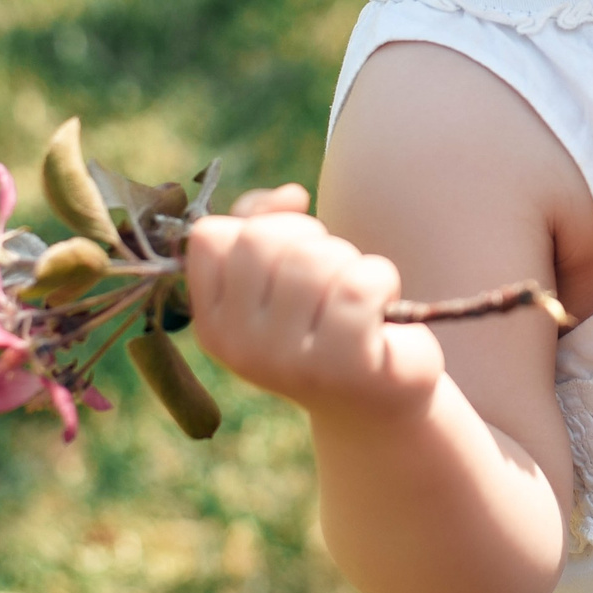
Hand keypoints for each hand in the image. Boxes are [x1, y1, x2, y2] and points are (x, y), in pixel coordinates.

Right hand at [184, 184, 443, 420]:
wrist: (375, 396)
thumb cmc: (324, 322)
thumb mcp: (281, 271)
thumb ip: (265, 221)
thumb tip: (291, 196)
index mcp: (214, 323)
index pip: (211, 237)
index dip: (259, 227)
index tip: (288, 255)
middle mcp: (240, 346)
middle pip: (261, 240)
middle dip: (308, 240)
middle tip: (329, 276)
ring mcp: (288, 360)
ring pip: (312, 258)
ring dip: (347, 261)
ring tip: (354, 297)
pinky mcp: (343, 365)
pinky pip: (358, 285)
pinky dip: (380, 280)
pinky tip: (381, 308)